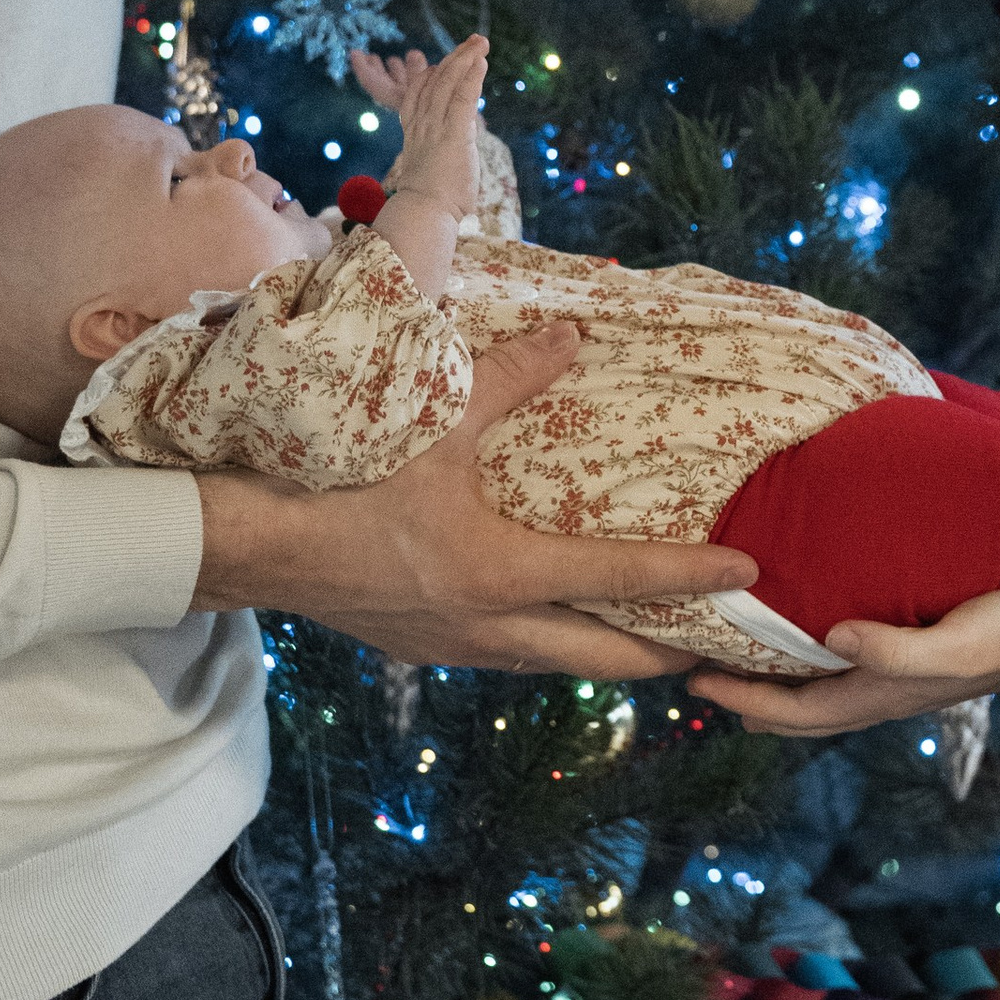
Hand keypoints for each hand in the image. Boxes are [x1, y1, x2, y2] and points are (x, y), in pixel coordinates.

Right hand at [193, 319, 756, 675]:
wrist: (251, 545)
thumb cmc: (342, 483)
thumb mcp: (435, 421)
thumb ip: (513, 378)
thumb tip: (573, 335)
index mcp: (500, 573)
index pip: (618, 580)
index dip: (689, 576)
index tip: (747, 575)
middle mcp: (489, 626)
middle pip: (603, 658)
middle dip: (667, 654)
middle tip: (719, 645)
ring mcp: (455, 646)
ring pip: (555, 664)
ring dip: (607, 655)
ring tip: (652, 638)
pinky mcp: (423, 648)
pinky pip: (509, 657)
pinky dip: (550, 646)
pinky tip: (550, 623)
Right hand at [352, 34, 484, 209]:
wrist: (424, 213)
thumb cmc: (430, 203)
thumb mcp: (431, 172)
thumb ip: (437, 158)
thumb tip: (451, 161)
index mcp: (414, 134)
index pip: (418, 94)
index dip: (430, 75)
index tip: (441, 63)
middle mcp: (422, 125)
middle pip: (435, 81)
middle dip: (454, 58)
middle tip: (473, 41)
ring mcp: (436, 127)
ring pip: (448, 83)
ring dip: (465, 59)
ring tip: (480, 42)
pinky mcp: (454, 134)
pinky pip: (462, 97)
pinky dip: (471, 76)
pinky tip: (480, 61)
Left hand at [693, 588, 999, 736]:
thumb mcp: (953, 640)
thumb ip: (895, 648)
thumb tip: (835, 638)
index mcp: (876, 694)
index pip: (790, 709)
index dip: (738, 697)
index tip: (692, 680)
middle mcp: (876, 693)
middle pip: (793, 710)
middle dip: (743, 698)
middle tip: (695, 674)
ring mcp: (891, 678)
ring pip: (813, 692)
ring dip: (771, 683)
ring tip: (733, 660)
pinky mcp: (906, 654)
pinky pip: (838, 669)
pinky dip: (804, 662)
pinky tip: (800, 637)